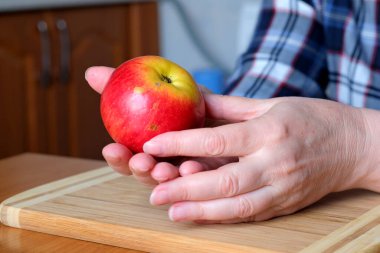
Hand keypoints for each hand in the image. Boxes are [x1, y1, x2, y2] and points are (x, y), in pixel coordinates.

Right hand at [85, 66, 233, 184]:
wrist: (224, 107)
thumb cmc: (184, 100)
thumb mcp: (158, 88)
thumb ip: (125, 84)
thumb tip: (90, 72)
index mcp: (148, 149)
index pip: (127, 158)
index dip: (117, 157)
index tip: (111, 148)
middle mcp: (164, 163)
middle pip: (146, 174)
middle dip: (140, 171)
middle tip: (141, 161)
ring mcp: (185, 173)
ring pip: (171, 182)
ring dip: (165, 177)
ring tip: (165, 169)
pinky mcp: (209, 177)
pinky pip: (200, 182)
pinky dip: (194, 177)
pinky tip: (192, 167)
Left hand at [143, 95, 371, 222]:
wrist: (354, 146)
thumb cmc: (311, 118)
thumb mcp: (270, 104)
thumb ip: (227, 106)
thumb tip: (193, 98)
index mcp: (270, 131)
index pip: (219, 140)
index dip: (182, 143)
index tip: (153, 144)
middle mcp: (276, 162)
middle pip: (224, 180)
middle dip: (185, 188)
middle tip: (154, 191)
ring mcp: (282, 188)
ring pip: (236, 205)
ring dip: (200, 210)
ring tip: (171, 210)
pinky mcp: (285, 204)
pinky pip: (250, 215)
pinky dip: (222, 217)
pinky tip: (199, 216)